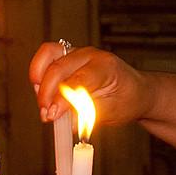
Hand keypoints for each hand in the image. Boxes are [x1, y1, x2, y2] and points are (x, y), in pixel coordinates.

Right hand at [28, 42, 153, 129]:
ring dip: (39, 80)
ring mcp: (77, 53)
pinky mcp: (68, 57)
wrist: (136, 90)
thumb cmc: (128, 99)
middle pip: (58, 67)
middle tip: (46, 115)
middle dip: (46, 94)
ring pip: (48, 55)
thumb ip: (89, 114)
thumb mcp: (114, 111)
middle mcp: (89, 54)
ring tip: (44, 103)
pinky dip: (40, 74)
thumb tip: (67, 122)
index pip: (76, 81)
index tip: (52, 116)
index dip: (61, 100)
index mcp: (104, 66)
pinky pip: (47, 58)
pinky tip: (43, 93)